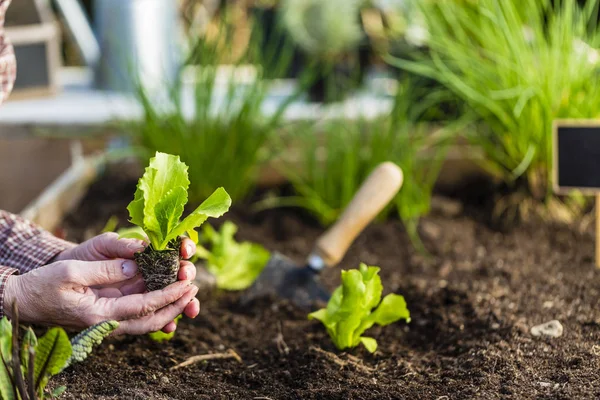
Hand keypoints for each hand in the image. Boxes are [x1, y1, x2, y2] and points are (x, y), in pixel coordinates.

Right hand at [4, 258, 197, 334]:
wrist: (27, 298)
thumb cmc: (45, 284)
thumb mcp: (72, 272)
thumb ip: (105, 270)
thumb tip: (135, 264)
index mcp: (101, 315)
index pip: (144, 308)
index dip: (168, 296)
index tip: (187, 285)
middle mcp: (110, 321)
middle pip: (152, 320)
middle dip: (177, 305)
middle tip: (194, 286)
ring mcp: (111, 317)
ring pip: (148, 317)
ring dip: (170, 304)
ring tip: (188, 286)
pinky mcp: (110, 309)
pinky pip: (139, 309)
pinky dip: (156, 300)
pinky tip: (168, 286)